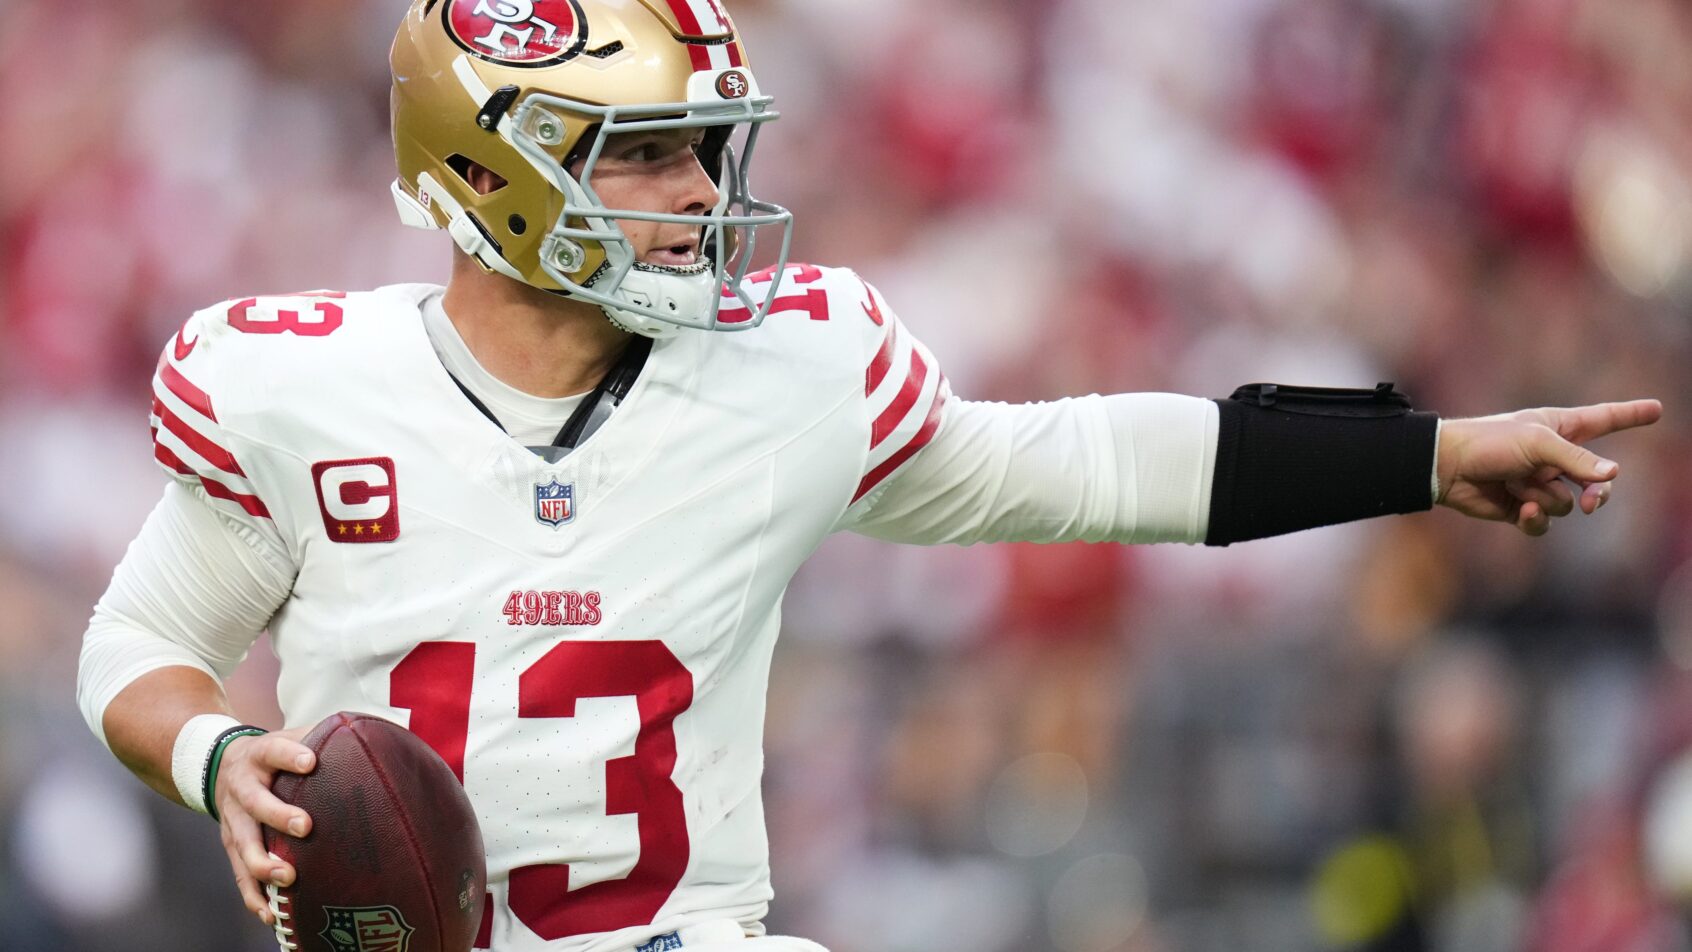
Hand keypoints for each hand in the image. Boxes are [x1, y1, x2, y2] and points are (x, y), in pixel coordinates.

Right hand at [213, 727, 315, 925]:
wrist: (218, 764)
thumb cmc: (273, 753)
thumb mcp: (290, 735)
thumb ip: (325, 735)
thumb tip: (378, 734)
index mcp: (261, 755)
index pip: (274, 750)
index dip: (290, 755)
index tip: (310, 761)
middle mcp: (242, 788)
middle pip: (256, 802)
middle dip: (278, 815)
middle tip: (305, 826)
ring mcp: (233, 819)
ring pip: (243, 844)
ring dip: (264, 863)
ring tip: (287, 877)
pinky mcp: (231, 846)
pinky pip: (239, 875)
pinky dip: (253, 896)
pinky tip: (270, 914)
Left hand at [1436, 399, 1661, 534]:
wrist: (1447, 467)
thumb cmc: (1489, 443)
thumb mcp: (1537, 444)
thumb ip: (1577, 459)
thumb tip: (1612, 475)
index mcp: (1559, 428)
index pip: (1604, 420)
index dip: (1630, 415)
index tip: (1657, 409)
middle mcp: (1553, 456)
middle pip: (1597, 478)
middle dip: (1598, 492)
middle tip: (1593, 502)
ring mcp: (1539, 482)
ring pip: (1568, 503)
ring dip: (1545, 496)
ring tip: (1518, 485)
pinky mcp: (1522, 508)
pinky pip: (1545, 522)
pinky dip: (1536, 518)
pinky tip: (1522, 509)